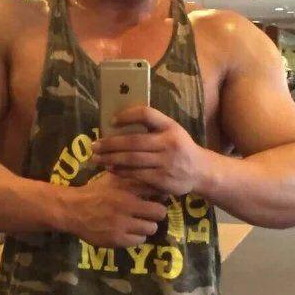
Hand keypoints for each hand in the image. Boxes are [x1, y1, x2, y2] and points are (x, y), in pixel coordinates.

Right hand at [67, 169, 168, 247]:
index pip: (157, 191)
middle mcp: (127, 206)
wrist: (73, 209)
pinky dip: (136, 236)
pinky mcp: (117, 239)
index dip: (160, 196)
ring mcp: (122, 224)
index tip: (156, 198)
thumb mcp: (114, 178)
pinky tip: (129, 231)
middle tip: (149, 213)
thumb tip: (157, 183)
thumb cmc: (96, 191)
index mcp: (128, 189)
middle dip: (156, 213)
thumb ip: (134, 179)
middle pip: (159, 213)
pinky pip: (139, 240)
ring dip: (147, 226)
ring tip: (139, 223)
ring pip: (151, 228)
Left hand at [90, 105, 206, 196]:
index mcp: (170, 126)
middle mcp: (169, 143)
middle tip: (94, 146)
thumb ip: (152, 126)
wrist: (200, 171)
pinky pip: (136, 175)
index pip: (146, 114)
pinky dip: (121, 172)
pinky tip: (110, 169)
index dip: (127, 116)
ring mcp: (166, 163)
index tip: (111, 121)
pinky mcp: (162, 179)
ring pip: (132, 160)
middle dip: (110, 144)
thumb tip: (118, 122)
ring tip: (97, 158)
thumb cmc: (179, 147)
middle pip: (133, 141)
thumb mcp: (172, 131)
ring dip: (111, 159)